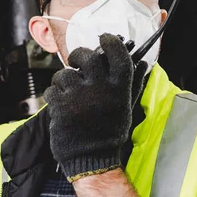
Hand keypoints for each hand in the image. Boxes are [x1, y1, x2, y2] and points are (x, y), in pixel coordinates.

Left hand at [44, 33, 147, 181]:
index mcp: (119, 87)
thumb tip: (144, 64)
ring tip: (69, 91)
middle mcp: (100, 87)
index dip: (110, 41)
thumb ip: (134, 83)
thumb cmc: (110, 131)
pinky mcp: (60, 105)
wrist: (93, 158)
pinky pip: (52, 89)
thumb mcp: (126, 106)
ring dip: (64, 79)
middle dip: (80, 55)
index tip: (104, 38)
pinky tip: (62, 104)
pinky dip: (54, 95)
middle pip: (88, 56)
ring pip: (65, 73)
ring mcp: (78, 95)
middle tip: (78, 62)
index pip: (116, 53)